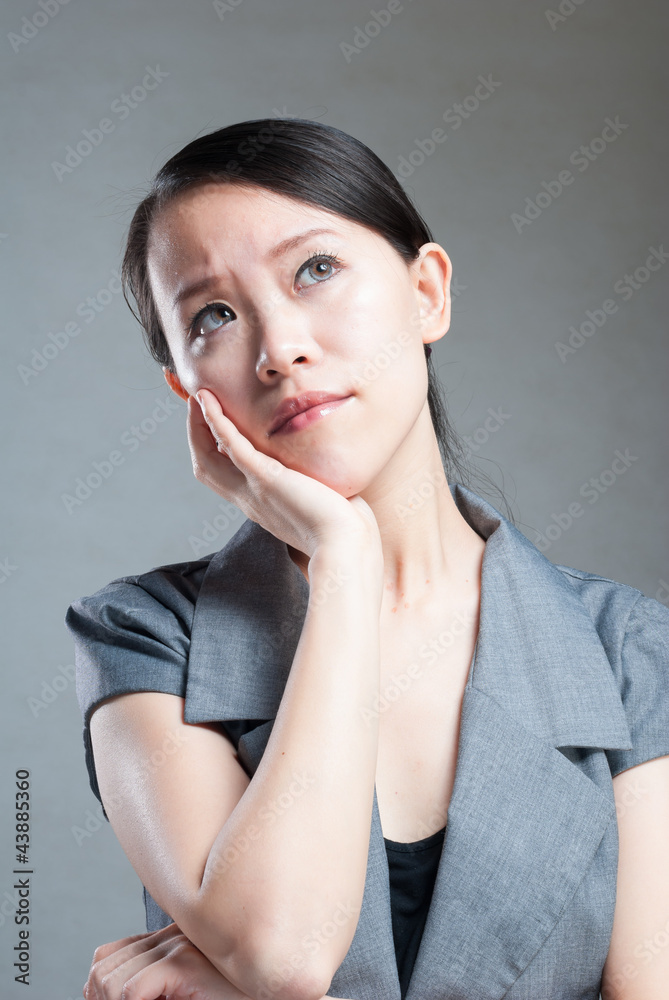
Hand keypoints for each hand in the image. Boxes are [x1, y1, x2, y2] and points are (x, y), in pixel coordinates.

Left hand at [82, 923, 249, 998]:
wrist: (273, 992)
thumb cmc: (230, 996)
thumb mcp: (181, 990)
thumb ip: (152, 981)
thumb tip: (96, 989)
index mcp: (171, 936)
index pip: (108, 954)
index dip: (96, 988)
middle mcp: (174, 933)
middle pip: (102, 965)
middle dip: (100, 999)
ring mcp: (180, 945)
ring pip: (110, 979)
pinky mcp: (186, 964)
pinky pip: (131, 990)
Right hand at [187, 389, 380, 559]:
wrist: (346, 545)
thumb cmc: (344, 529)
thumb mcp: (320, 502)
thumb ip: (314, 484)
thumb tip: (326, 472)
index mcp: (260, 505)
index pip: (224, 476)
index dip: (213, 450)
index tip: (214, 423)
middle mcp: (250, 499)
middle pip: (206, 466)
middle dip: (197, 434)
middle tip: (197, 405)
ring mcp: (254, 489)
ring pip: (208, 457)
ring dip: (199, 424)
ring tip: (199, 397)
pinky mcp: (265, 478)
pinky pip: (231, 446)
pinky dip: (216, 422)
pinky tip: (209, 402)